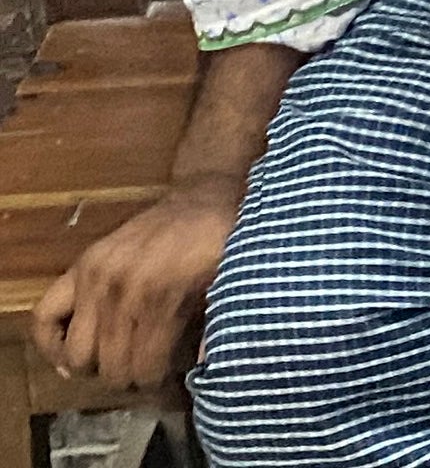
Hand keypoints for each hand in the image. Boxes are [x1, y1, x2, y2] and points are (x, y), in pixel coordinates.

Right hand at [31, 174, 243, 388]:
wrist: (206, 195)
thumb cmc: (223, 241)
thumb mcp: (231, 284)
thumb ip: (217, 329)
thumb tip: (205, 373)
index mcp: (159, 298)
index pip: (145, 370)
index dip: (159, 387)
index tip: (172, 387)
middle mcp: (119, 291)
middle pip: (111, 368)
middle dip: (133, 379)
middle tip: (151, 374)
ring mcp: (93, 278)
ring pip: (78, 354)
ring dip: (98, 367)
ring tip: (122, 361)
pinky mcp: (79, 267)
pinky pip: (44, 317)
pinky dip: (52, 343)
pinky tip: (72, 357)